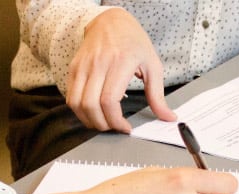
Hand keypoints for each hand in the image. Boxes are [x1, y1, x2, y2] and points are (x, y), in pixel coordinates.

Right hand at [66, 8, 176, 132]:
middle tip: (114, 127)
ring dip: (88, 120)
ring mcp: (83, 66)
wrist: (110, 21)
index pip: (109, 100)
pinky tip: (93, 111)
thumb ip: (158, 95)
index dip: (115, 121)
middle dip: (102, 124)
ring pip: (76, 103)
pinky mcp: (74, 68)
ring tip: (103, 122)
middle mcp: (98, 64)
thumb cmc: (133, 42)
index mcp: (120, 62)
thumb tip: (168, 117)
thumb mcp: (152, 65)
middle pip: (90, 105)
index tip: (125, 127)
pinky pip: (70, 96)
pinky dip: (80, 110)